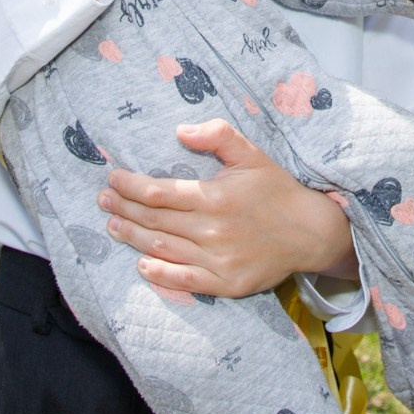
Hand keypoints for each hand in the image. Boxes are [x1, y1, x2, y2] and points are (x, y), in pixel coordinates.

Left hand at [97, 120, 356, 296]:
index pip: (159, 192)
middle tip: (103, 202)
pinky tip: (142, 264)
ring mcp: (219, 259)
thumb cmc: (277, 191)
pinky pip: (185, 280)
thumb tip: (180, 130)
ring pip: (163, 248)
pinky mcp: (226, 283)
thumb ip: (218, 136)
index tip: (112, 179)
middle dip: (123, 209)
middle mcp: (213, 230)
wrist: (310, 232)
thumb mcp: (252, 154)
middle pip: (155, 220)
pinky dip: (159, 274)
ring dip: (133, 237)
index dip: (129, 186)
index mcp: (215, 196)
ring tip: (113, 227)